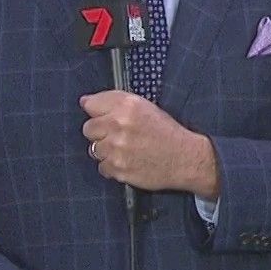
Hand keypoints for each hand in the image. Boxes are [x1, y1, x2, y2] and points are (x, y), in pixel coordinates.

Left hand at [80, 91, 218, 197]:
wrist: (185, 159)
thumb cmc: (167, 132)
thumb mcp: (144, 107)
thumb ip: (115, 101)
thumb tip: (85, 102)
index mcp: (127, 106)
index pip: (91, 105)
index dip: (97, 112)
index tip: (102, 116)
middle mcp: (119, 125)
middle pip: (88, 128)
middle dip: (99, 132)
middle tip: (117, 135)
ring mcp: (117, 149)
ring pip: (94, 149)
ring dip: (106, 150)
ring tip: (125, 150)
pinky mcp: (118, 168)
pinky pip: (102, 167)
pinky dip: (111, 166)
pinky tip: (127, 161)